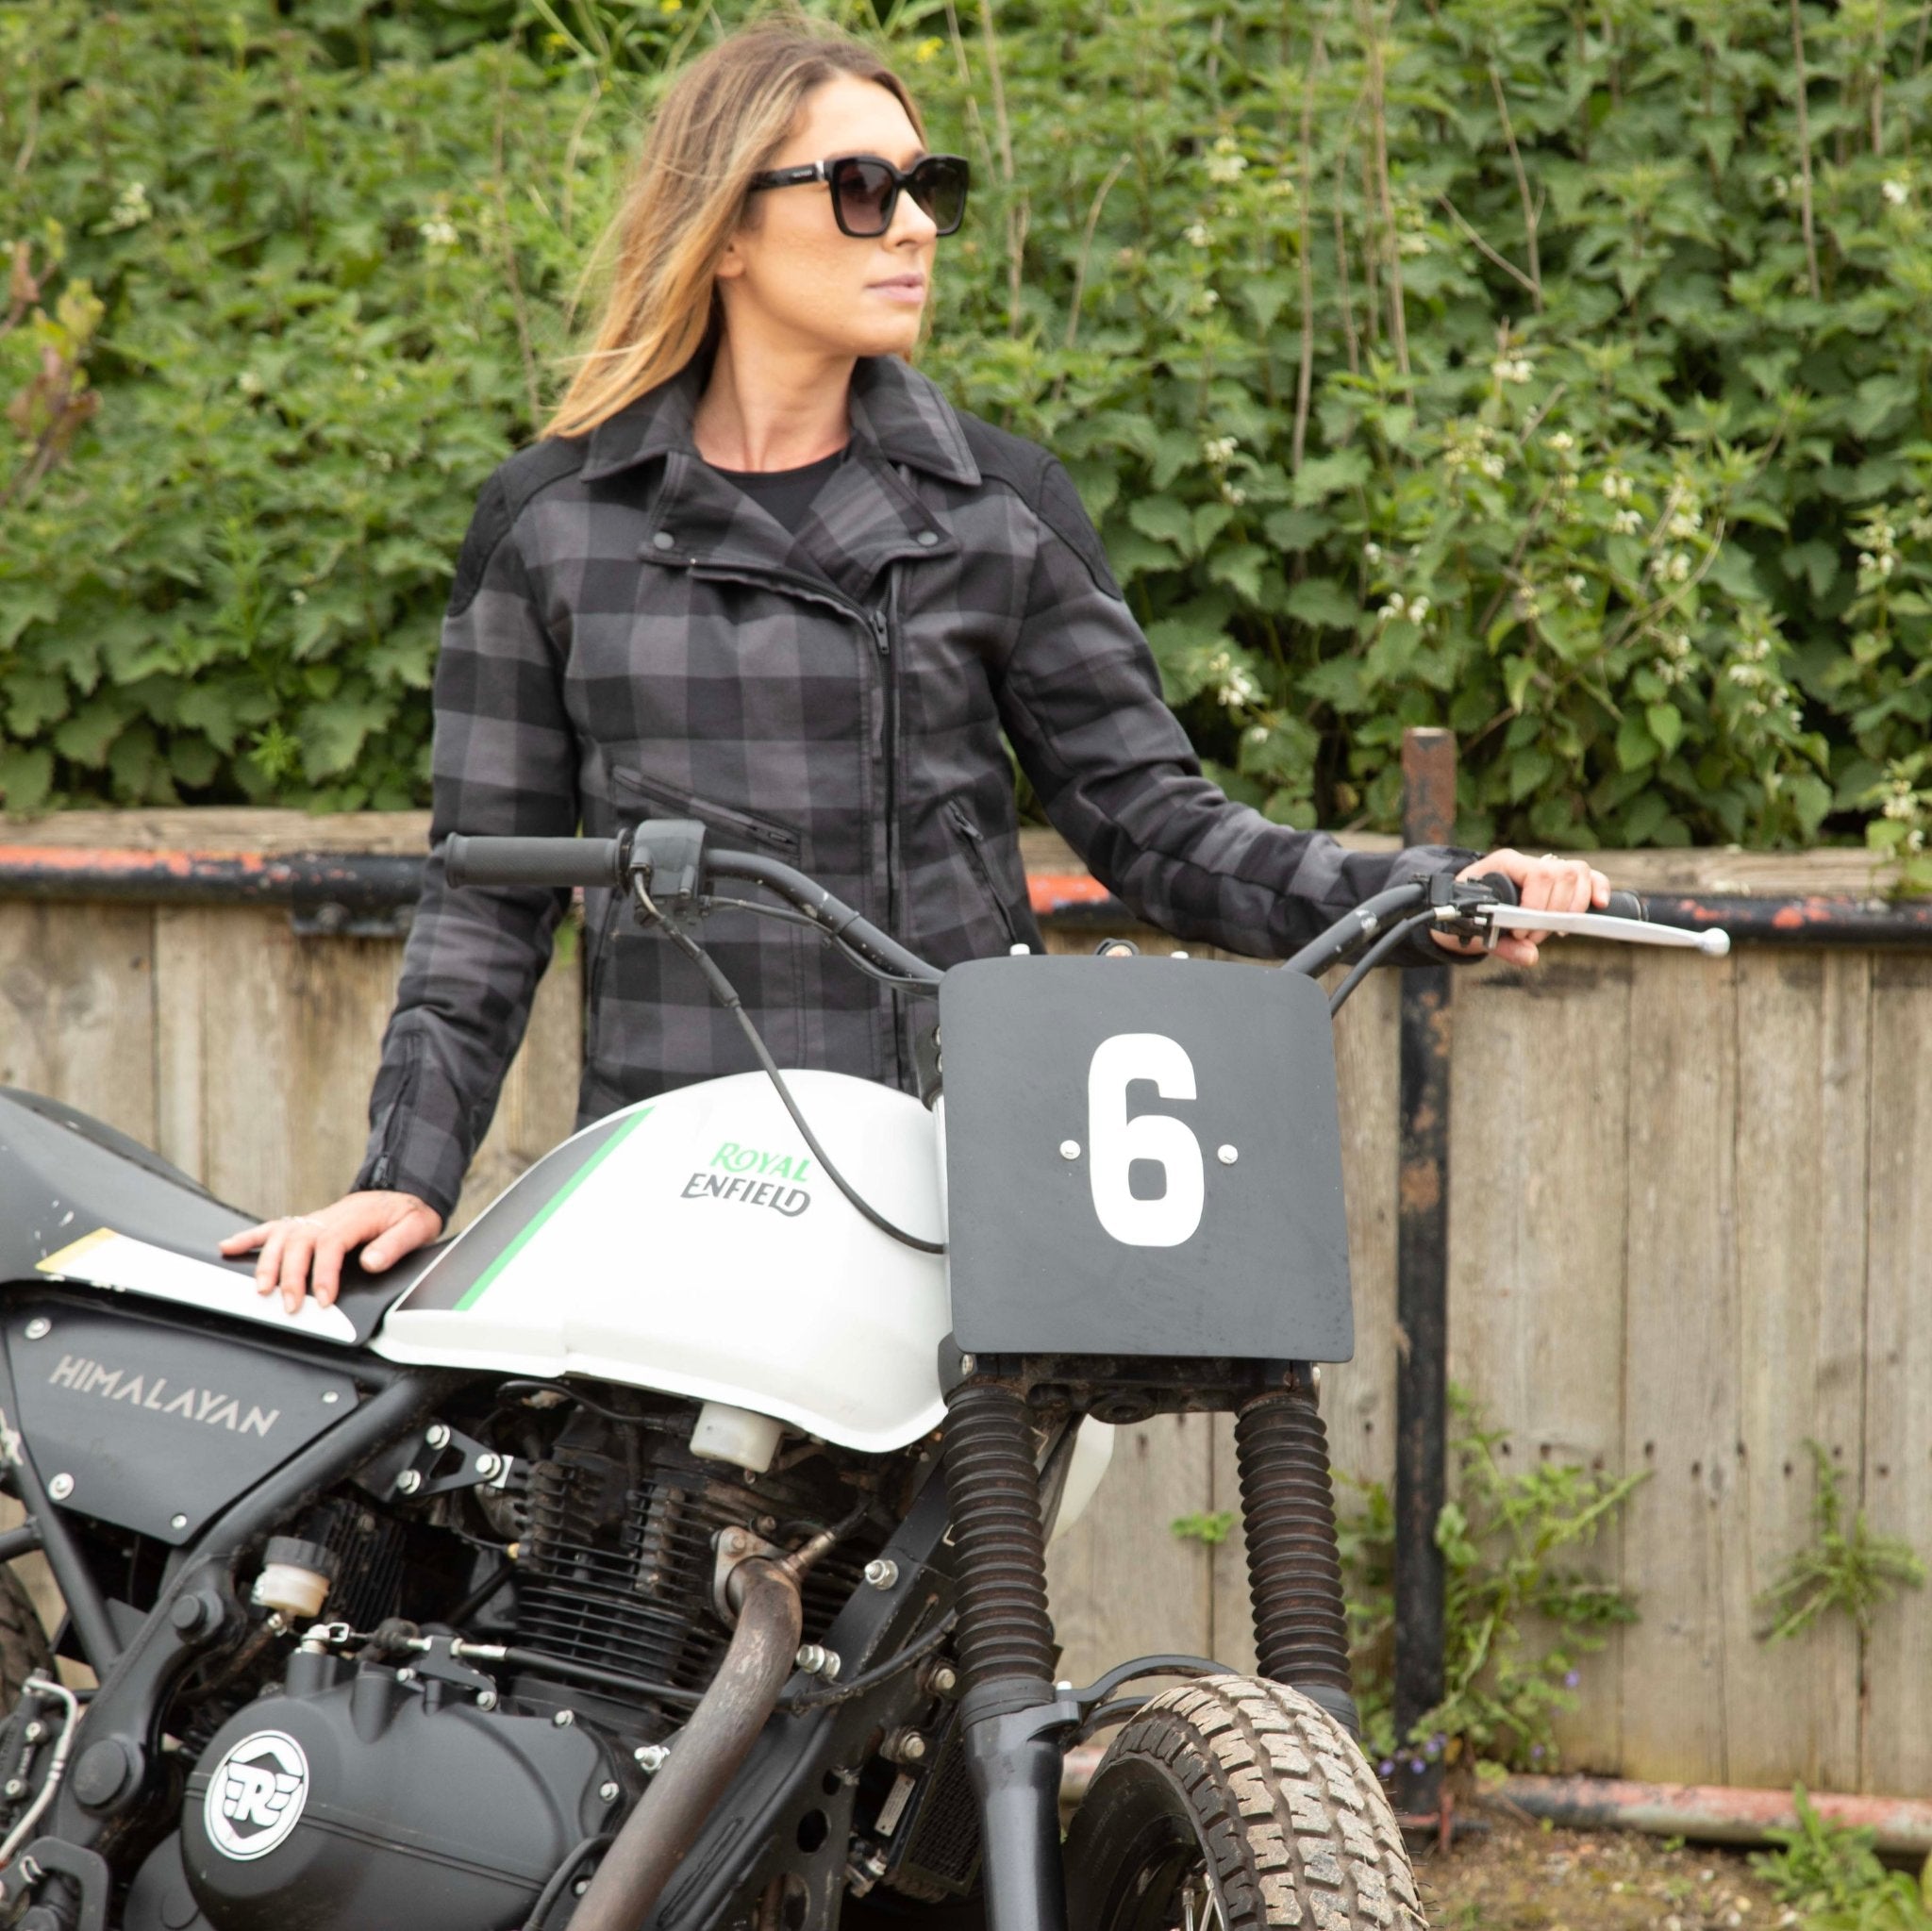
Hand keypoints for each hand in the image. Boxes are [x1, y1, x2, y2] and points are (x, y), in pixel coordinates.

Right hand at [219, 1191, 443, 1315]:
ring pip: (282, 1236)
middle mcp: (329, 1217)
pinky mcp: (307, 1223)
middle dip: (291, 1276)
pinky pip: (274, 1227)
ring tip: (262, 1290)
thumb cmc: (408, 1213)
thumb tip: (371, 1263)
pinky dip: (250, 1237)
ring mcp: (314, 1219)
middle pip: (300, 1242)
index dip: (324, 1273)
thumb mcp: (417, 1227)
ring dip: (268, 1262)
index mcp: (355, 1218)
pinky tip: (228, 1247)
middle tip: (291, 1305)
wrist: (403, 1193)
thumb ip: (395, 1245)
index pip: (331, 1244)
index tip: (324, 1299)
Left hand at [1432, 848, 1609, 966]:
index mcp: (1503, 864)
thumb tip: (1530, 957)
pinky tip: (1599, 905)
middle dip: (1554, 912)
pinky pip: (1589, 877)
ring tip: (1555, 930)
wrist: (1462, 909)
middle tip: (1533, 937)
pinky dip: (1597, 889)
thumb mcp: (1475, 933)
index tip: (1521, 932)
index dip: (1537, 905)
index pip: (1537, 874)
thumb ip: (1502, 946)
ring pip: (1578, 872)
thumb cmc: (1466, 915)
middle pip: (1562, 874)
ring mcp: (1546, 868)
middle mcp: (1527, 862)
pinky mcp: (1561, 881)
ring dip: (1574, 906)